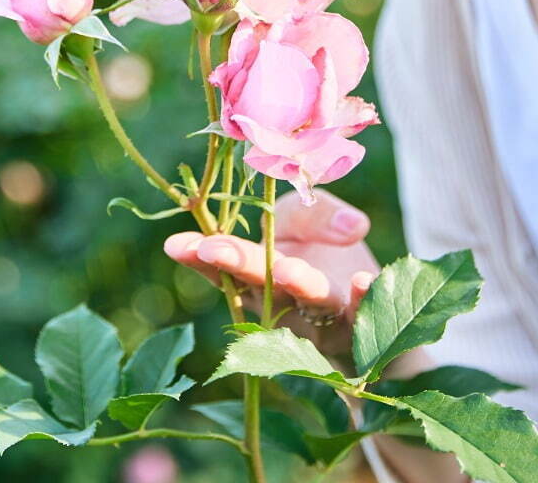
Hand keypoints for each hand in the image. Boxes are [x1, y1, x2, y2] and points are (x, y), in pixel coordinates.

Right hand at [164, 188, 378, 360]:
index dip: (199, 256)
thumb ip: (315, 213)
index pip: (223, 266)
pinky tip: (361, 280)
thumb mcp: (307, 218)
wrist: (362, 297)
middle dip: (236, 264)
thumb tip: (352, 228)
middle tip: (212, 249)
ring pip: (307, 302)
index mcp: (257, 273)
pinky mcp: (356, 324)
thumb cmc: (320, 252)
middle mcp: (281, 299)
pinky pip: (359, 313)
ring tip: (287, 270)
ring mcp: (318, 316)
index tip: (175, 244)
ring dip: (297, 286)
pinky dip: (362, 297)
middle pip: (257, 282)